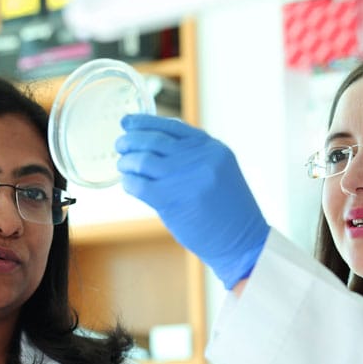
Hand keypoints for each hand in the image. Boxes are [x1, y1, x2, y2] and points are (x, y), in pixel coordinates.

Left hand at [117, 114, 268, 288]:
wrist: (242, 241)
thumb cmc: (228, 209)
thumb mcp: (219, 170)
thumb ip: (193, 155)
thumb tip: (155, 142)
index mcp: (211, 148)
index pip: (171, 125)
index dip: (144, 122)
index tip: (127, 122)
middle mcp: (199, 158)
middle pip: (153, 140)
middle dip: (130, 141)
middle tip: (120, 145)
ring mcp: (185, 178)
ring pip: (142, 160)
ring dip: (127, 162)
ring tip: (123, 166)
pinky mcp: (172, 201)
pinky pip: (139, 185)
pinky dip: (129, 183)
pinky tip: (128, 184)